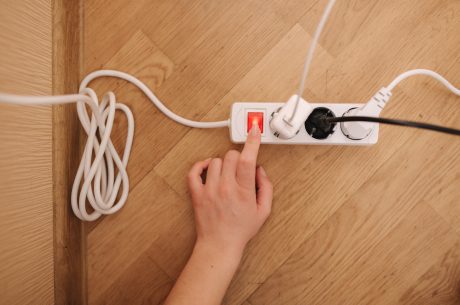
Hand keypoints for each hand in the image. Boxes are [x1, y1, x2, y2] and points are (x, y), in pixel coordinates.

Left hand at [187, 124, 272, 256]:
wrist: (220, 244)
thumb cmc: (240, 229)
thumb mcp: (263, 211)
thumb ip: (265, 187)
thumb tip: (259, 170)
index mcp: (243, 191)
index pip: (248, 159)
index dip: (252, 141)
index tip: (254, 129)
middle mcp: (225, 188)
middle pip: (231, 156)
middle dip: (238, 158)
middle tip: (240, 169)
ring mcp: (209, 190)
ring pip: (215, 160)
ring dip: (222, 163)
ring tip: (226, 175)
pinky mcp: (196, 194)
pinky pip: (194, 171)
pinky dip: (200, 166)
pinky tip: (207, 169)